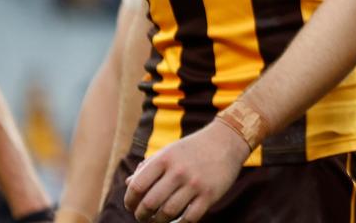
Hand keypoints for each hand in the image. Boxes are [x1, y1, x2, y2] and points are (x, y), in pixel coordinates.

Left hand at [123, 119, 250, 222]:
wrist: (227, 141)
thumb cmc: (193, 148)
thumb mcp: (169, 151)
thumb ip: (148, 166)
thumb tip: (128, 184)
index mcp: (165, 159)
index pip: (137, 186)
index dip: (129, 200)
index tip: (131, 206)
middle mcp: (179, 171)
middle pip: (150, 203)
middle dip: (141, 215)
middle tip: (142, 217)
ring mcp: (195, 184)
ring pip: (168, 213)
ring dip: (158, 221)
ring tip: (156, 220)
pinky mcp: (210, 194)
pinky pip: (190, 218)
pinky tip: (176, 220)